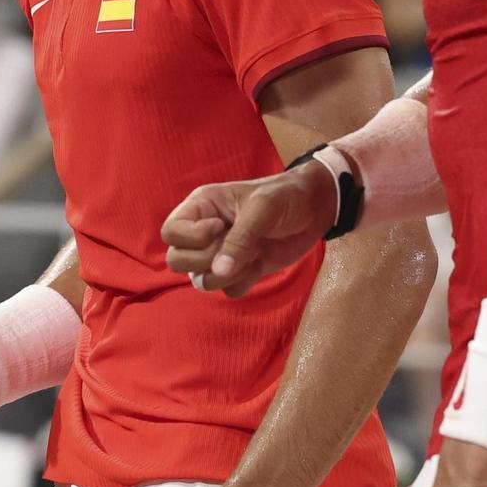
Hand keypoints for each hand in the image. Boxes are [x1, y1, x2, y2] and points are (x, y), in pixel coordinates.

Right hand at [162, 161, 336, 296]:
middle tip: (237, 246)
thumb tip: (217, 272)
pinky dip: (243, 282)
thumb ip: (239, 239)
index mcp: (202, 207)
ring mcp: (221, 253)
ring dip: (226, 275)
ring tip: (251, 254)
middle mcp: (204, 231)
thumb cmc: (286, 197)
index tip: (221, 227)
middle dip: (206, 260)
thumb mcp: (263, 209)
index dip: (191, 237)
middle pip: (177, 260)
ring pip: (200, 280)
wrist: (315, 209)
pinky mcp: (240, 270)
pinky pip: (227, 290)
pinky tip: (260, 263)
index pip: (170, 232)